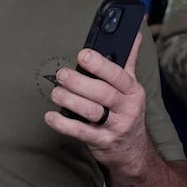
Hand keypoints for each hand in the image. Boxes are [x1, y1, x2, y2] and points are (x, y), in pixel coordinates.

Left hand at [43, 33, 151, 168]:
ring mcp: (115, 127)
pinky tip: (51, 116)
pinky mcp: (102, 142)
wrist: (132, 151)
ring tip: (56, 92)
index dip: (100, 64)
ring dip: (69, 100)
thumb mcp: (132, 87)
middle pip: (102, 93)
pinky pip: (81, 133)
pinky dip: (63, 124)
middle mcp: (126, 108)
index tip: (82, 55)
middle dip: (78, 82)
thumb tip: (136, 34)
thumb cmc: (127, 112)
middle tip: (61, 74)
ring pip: (90, 112)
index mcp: (133, 90)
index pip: (118, 75)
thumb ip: (129, 61)